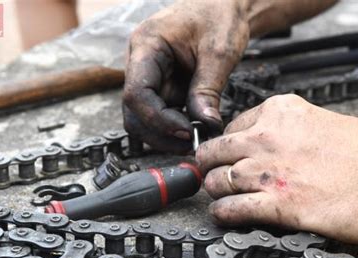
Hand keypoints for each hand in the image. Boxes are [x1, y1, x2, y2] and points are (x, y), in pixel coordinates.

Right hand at [123, 0, 249, 152]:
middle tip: (191, 143)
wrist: (223, 5)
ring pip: (144, 117)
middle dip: (160, 133)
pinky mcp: (162, 85)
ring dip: (166, 133)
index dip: (159, 120)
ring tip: (196, 137)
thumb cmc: (219, 16)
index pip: (137, 94)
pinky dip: (174, 126)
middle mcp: (140, 63)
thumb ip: (207, 89)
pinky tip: (195, 128)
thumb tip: (205, 125)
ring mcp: (149, 75)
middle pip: (135, 111)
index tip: (187, 132)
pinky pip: (160, 113)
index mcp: (146, 46)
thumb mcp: (218, 52)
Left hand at [196, 94, 357, 244]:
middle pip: (215, 151)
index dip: (228, 145)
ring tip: (220, 197)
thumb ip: (285, 131)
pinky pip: (231, 208)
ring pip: (217, 180)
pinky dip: (223, 214)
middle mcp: (267, 137)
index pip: (233, 126)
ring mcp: (269, 171)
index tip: (229, 156)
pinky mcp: (278, 204)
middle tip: (212, 175)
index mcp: (279, 112)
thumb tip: (263, 147)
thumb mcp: (318, 122)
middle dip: (210, 166)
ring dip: (215, 191)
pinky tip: (225, 215)